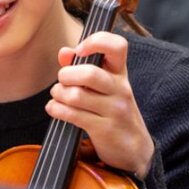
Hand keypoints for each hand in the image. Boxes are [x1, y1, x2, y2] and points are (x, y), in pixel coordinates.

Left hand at [48, 32, 153, 177]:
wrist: (134, 148)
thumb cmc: (113, 109)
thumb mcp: (104, 85)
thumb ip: (82, 65)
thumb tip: (64, 52)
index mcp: (120, 73)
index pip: (118, 46)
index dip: (97, 41)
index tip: (80, 49)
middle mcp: (120, 88)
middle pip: (89, 73)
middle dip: (66, 75)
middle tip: (62, 80)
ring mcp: (114, 109)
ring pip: (76, 95)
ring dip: (58, 94)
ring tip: (58, 95)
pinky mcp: (104, 129)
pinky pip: (72, 115)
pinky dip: (56, 109)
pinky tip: (55, 108)